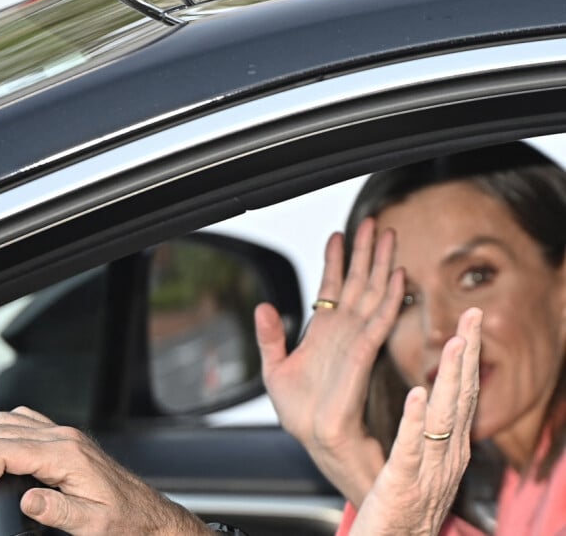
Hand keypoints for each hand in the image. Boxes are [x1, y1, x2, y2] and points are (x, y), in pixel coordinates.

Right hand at [0, 407, 212, 534]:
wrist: (143, 509)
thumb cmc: (122, 517)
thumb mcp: (91, 524)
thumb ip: (57, 512)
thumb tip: (26, 502)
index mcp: (67, 455)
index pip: (5, 450)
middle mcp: (64, 437)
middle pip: (0, 430)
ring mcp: (65, 434)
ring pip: (10, 420)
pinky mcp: (66, 438)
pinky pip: (27, 423)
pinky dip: (7, 437)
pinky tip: (6, 464)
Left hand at [255, 218, 404, 505]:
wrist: (313, 439)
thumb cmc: (298, 409)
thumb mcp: (274, 368)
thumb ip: (270, 336)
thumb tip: (263, 306)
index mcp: (322, 328)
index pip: (332, 284)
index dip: (335, 259)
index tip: (337, 234)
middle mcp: (343, 328)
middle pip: (358, 280)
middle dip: (365, 250)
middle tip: (373, 221)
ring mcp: (355, 337)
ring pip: (372, 292)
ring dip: (381, 263)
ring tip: (388, 236)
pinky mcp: (364, 353)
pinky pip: (380, 319)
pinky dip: (389, 297)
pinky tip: (397, 275)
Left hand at [349, 308, 481, 535]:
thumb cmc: (406, 504)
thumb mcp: (428, 462)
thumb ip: (431, 430)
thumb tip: (432, 396)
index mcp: (451, 445)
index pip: (465, 393)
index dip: (469, 357)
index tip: (470, 323)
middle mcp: (448, 454)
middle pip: (463, 396)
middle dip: (468, 353)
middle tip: (473, 316)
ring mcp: (430, 468)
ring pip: (445, 416)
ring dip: (451, 378)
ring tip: (455, 343)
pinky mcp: (404, 483)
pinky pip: (411, 447)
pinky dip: (416, 419)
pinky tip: (418, 394)